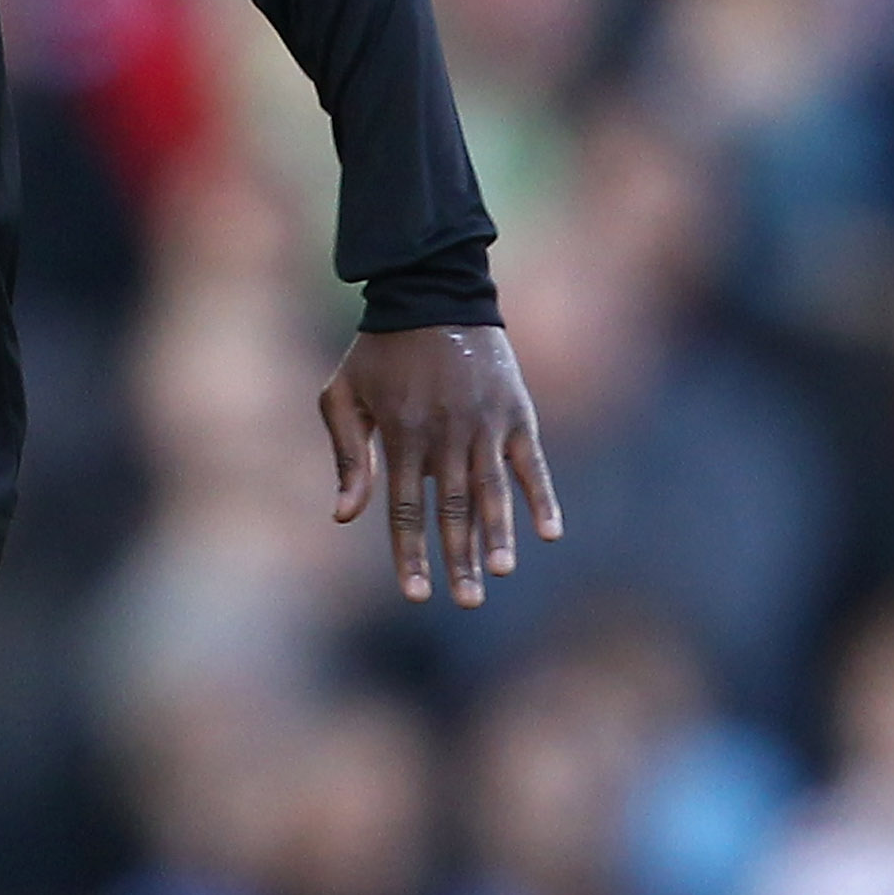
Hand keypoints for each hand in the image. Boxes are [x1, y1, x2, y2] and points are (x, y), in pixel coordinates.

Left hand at [320, 323, 559, 609]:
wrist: (433, 292)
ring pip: (492, 492)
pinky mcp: (517, 413)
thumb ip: (347, 456)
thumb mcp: (343, 395)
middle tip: (465, 602)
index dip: (411, 555)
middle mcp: (445, 436)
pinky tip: (549, 534)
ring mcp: (485, 425)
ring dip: (497, 535)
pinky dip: (541, 498)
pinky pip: (531, 464)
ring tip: (499, 573)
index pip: (406, 511)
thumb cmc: (379, 350)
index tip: (416, 596)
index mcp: (402, 437)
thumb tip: (344, 517)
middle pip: (452, 511)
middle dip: (458, 560)